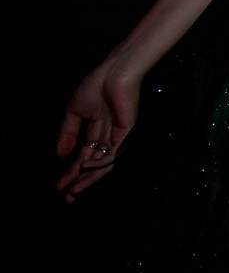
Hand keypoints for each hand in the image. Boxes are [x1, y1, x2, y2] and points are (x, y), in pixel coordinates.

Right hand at [55, 61, 140, 199]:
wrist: (112, 74)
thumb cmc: (94, 88)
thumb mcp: (74, 113)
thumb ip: (67, 134)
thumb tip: (60, 156)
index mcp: (94, 130)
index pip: (82, 156)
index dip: (71, 172)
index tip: (58, 186)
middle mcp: (106, 136)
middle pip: (92, 164)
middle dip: (79, 181)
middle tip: (67, 197)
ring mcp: (117, 135)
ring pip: (103, 163)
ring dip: (88, 178)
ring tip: (74, 190)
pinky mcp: (126, 132)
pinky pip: (113, 152)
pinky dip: (99, 161)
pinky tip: (84, 166)